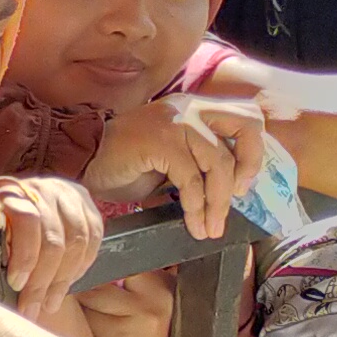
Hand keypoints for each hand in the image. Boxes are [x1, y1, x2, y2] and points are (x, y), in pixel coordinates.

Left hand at [0, 174, 102, 317]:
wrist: (8, 212)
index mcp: (2, 191)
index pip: (26, 219)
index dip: (25, 256)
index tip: (16, 285)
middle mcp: (35, 186)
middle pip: (53, 237)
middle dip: (44, 280)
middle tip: (33, 308)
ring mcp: (64, 191)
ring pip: (77, 240)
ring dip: (63, 279)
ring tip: (49, 303)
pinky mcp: (84, 202)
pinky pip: (93, 237)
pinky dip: (81, 264)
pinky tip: (66, 282)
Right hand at [81, 94, 269, 241]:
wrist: (81, 160)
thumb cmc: (124, 164)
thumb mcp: (173, 159)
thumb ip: (201, 162)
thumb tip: (233, 190)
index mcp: (196, 108)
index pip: (246, 117)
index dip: (254, 151)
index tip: (244, 183)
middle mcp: (190, 107)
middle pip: (246, 126)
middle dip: (250, 165)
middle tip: (238, 197)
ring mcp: (176, 121)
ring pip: (219, 162)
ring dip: (219, 202)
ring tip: (211, 228)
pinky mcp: (161, 140)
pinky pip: (191, 178)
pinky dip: (195, 206)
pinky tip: (192, 224)